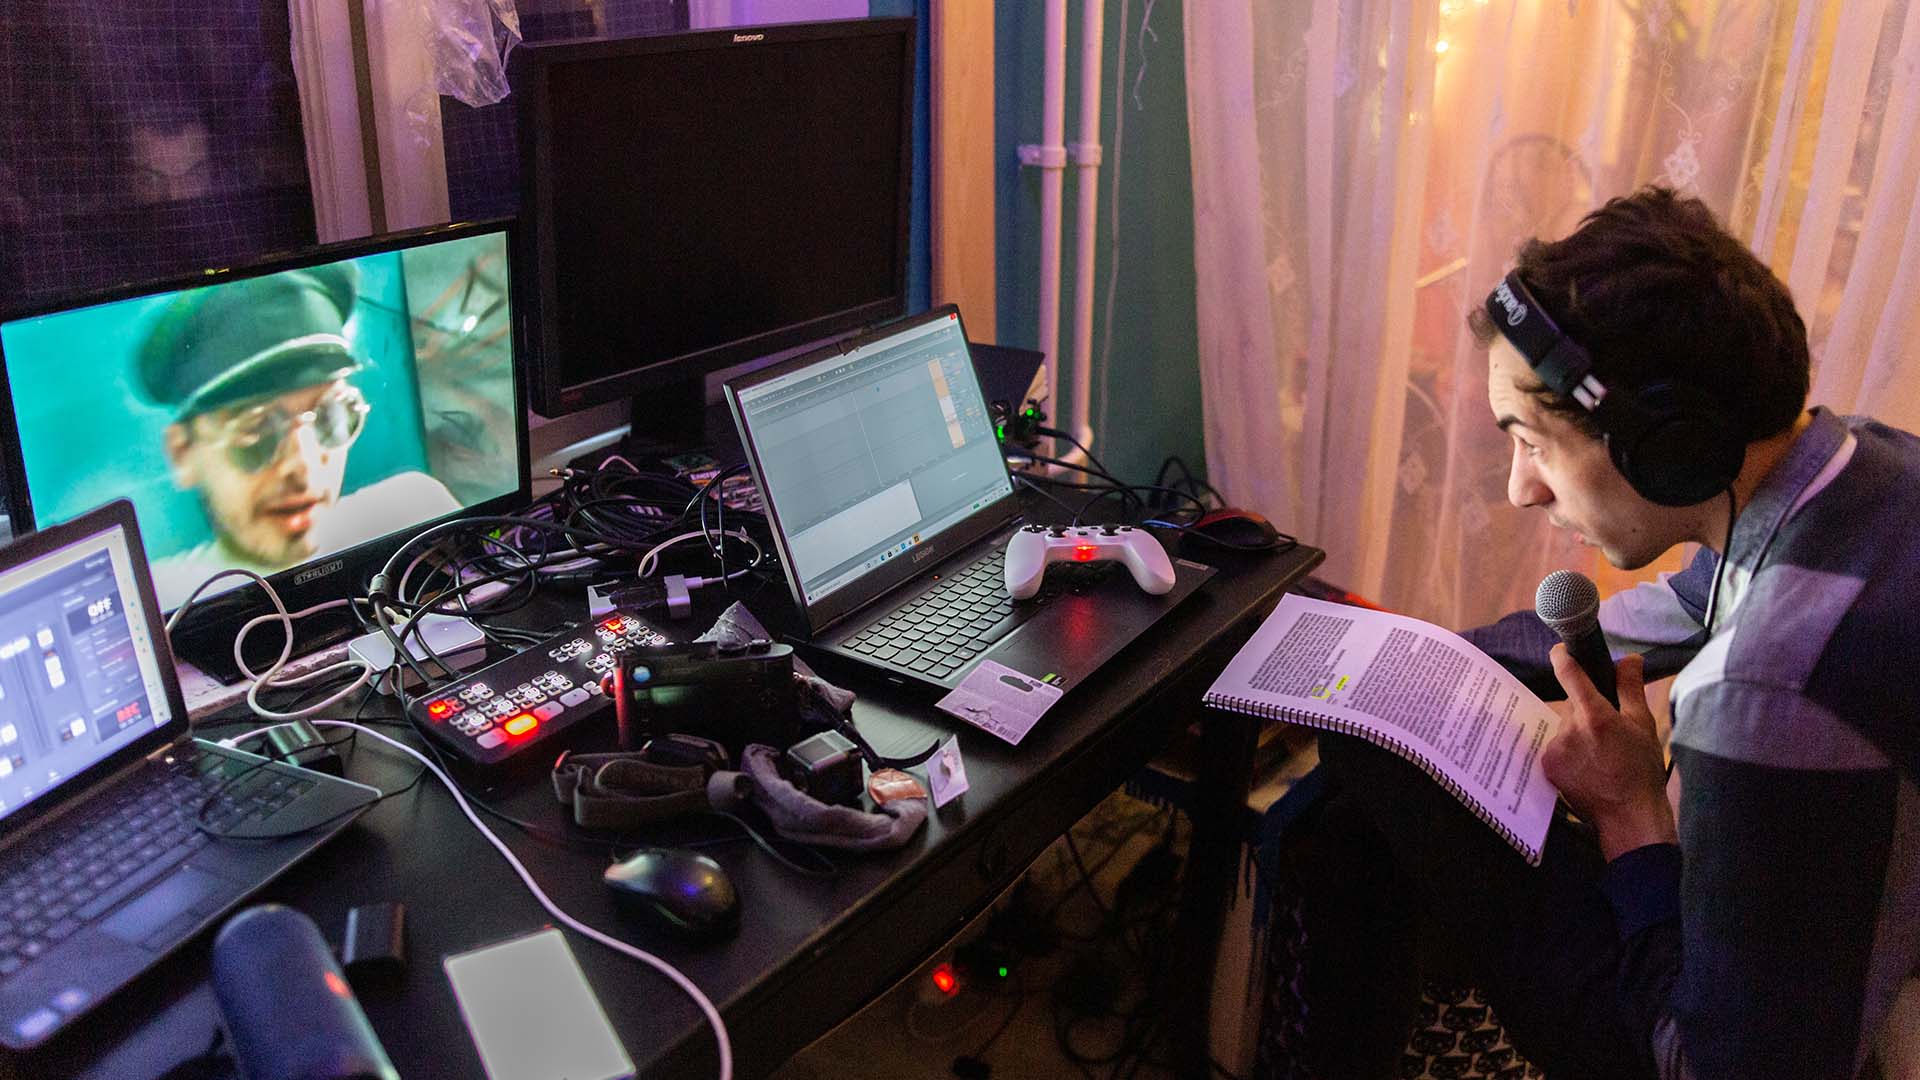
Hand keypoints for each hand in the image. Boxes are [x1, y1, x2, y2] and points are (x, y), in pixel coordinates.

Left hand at [1541, 647, 1676, 860]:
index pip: (1569, 673)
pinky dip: (1569, 751)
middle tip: (1609, 732)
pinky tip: (1588, 767)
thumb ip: (1630, 687)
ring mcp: (1556, 748)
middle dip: (1587, 711)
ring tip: (1601, 756)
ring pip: (1565, 727)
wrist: (1629, 816)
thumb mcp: (1643, 725)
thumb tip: (1628, 658)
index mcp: (1595, 715)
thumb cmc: (1642, 769)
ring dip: (1578, 733)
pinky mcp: (1548, 765)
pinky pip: (1557, 747)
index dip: (1562, 656)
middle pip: (1572, 705)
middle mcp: (1569, 728)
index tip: (1561, 650)